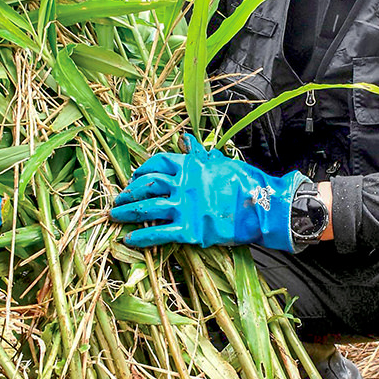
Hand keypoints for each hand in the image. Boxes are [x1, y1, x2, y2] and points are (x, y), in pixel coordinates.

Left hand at [110, 134, 308, 251]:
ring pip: (146, 209)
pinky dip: (141, 237)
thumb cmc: (245, 182)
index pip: (157, 163)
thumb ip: (200, 153)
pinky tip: (129, 239)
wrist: (263, 207)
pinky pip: (158, 234)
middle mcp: (182, 184)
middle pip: (145, 185)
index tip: (135, 178)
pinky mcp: (189, 230)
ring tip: (114, 216)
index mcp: (190, 165)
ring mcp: (184, 207)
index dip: (142, 170)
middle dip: (128, 192)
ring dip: (126, 212)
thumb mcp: (221, 161)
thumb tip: (186, 139)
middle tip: (119, 199)